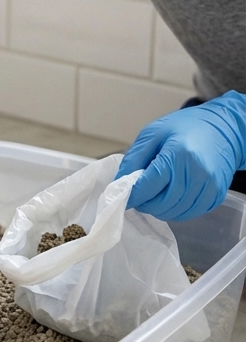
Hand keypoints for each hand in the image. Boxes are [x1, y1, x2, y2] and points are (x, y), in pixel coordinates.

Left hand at [116, 91, 245, 220]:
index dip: (132, 195)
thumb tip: (120, 183)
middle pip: (161, 204)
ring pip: (174, 212)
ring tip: (155, 194)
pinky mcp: (216, 196)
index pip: (148, 186)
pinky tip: (172, 195)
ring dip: (159, 208)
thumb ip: (134, 159)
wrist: (222, 129)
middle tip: (139, 195)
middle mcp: (196, 173)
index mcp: (178, 155)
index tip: (122, 196)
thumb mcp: (153, 133)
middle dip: (144, 203)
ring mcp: (209, 187)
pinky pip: (189, 213)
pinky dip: (175, 210)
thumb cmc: (186, 128)